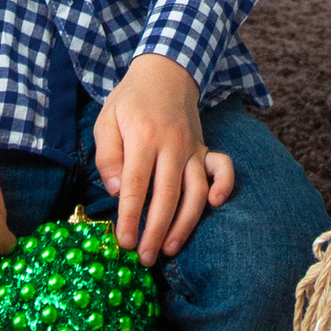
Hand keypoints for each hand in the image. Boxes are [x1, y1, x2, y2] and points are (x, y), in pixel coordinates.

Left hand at [94, 53, 235, 263]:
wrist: (165, 72)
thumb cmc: (130, 101)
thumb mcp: (106, 121)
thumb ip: (107, 156)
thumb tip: (113, 192)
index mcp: (143, 136)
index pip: (136, 184)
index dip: (129, 217)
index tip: (124, 242)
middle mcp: (172, 144)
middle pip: (167, 194)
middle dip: (156, 231)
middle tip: (144, 258)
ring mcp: (192, 147)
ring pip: (194, 190)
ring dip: (184, 223)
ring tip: (170, 249)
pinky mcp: (204, 148)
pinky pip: (221, 167)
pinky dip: (223, 185)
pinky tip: (217, 204)